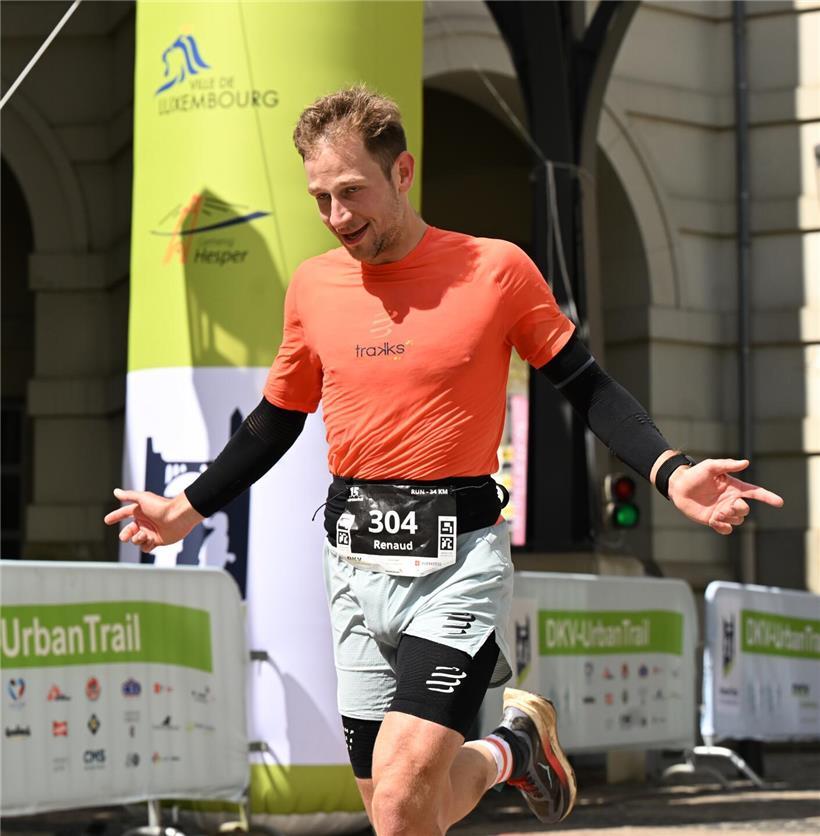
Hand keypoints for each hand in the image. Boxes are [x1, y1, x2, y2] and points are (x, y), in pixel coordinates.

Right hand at [103, 488, 203, 552]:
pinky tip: (152, 540)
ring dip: (138, 539)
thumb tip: (115, 492)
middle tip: (124, 537)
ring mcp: (150, 532)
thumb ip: (128, 496)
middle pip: (128, 531)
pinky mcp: (157, 541)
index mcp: (140, 512)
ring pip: (136, 541)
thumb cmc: (161, 506)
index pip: (124, 513)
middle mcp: (144, 522)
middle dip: (125, 535)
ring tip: (145, 535)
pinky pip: (146, 548)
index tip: (106, 520)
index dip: (115, 516)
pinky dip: (146, 545)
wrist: (178, 517)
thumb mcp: (143, 498)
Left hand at [667, 459, 783, 534]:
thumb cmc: (695, 474)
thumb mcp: (710, 466)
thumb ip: (728, 464)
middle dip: (739, 510)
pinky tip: (714, 521)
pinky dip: (723, 528)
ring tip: (716, 512)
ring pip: (737, 520)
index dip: (768, 497)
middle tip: (726, 507)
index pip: (755, 492)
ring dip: (729, 518)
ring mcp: (723, 511)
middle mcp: (731, 500)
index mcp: (734, 488)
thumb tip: (746, 462)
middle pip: (746, 510)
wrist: (678, 487)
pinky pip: (726, 530)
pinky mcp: (714, 520)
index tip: (780, 502)